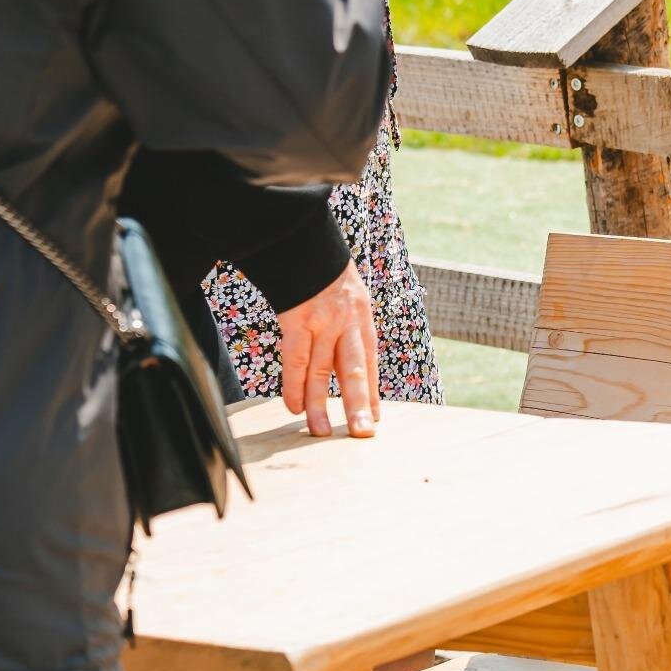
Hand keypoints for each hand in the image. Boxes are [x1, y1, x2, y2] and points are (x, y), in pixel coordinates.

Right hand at [279, 263, 379, 437]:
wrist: (303, 237)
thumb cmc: (322, 270)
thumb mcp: (347, 291)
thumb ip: (346, 322)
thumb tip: (342, 353)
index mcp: (361, 316)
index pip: (370, 360)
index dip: (373, 391)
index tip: (377, 418)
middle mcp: (347, 321)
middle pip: (354, 369)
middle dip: (359, 404)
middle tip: (364, 433)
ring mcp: (323, 321)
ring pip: (322, 370)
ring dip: (320, 403)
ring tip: (321, 432)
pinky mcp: (297, 318)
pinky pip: (295, 358)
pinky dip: (294, 384)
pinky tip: (293, 407)